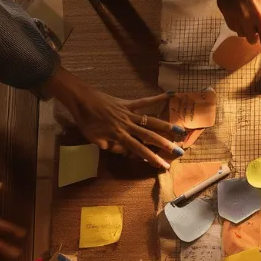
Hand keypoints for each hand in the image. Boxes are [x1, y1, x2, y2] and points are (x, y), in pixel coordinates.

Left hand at [44, 68, 182, 168]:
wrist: (81, 100)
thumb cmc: (86, 121)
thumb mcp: (94, 139)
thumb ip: (110, 146)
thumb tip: (125, 150)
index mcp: (119, 136)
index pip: (139, 150)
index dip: (152, 158)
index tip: (164, 166)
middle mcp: (127, 125)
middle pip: (149, 137)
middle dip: (165, 145)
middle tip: (179, 151)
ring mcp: (129, 113)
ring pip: (150, 121)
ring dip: (166, 126)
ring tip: (180, 131)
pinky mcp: (128, 103)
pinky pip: (144, 101)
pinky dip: (157, 98)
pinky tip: (171, 94)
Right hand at [212, 0, 260, 70]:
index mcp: (260, 13)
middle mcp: (245, 16)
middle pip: (251, 39)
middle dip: (255, 35)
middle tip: (256, 23)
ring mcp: (231, 14)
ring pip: (239, 33)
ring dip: (244, 28)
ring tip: (246, 11)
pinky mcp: (222, 9)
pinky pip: (230, 23)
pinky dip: (235, 20)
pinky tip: (237, 6)